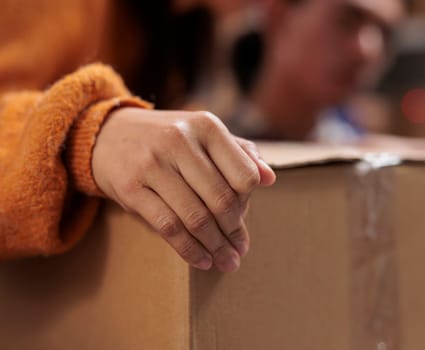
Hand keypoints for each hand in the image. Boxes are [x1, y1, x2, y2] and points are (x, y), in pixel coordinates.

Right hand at [92, 108, 275, 271]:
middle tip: (238, 251)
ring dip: (214, 246)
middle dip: (233, 232)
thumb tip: (270, 178)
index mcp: (206, 126)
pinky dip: (188, 249)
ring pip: (195, 217)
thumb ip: (239, 153)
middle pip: (221, 200)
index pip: (244, 175)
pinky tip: (200, 259)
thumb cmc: (168, 138)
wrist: (107, 135)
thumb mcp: (203, 134)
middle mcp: (180, 140)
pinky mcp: (130, 187)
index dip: (248, 204)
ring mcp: (152, 164)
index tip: (243, 222)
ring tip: (225, 262)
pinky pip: (167, 226)